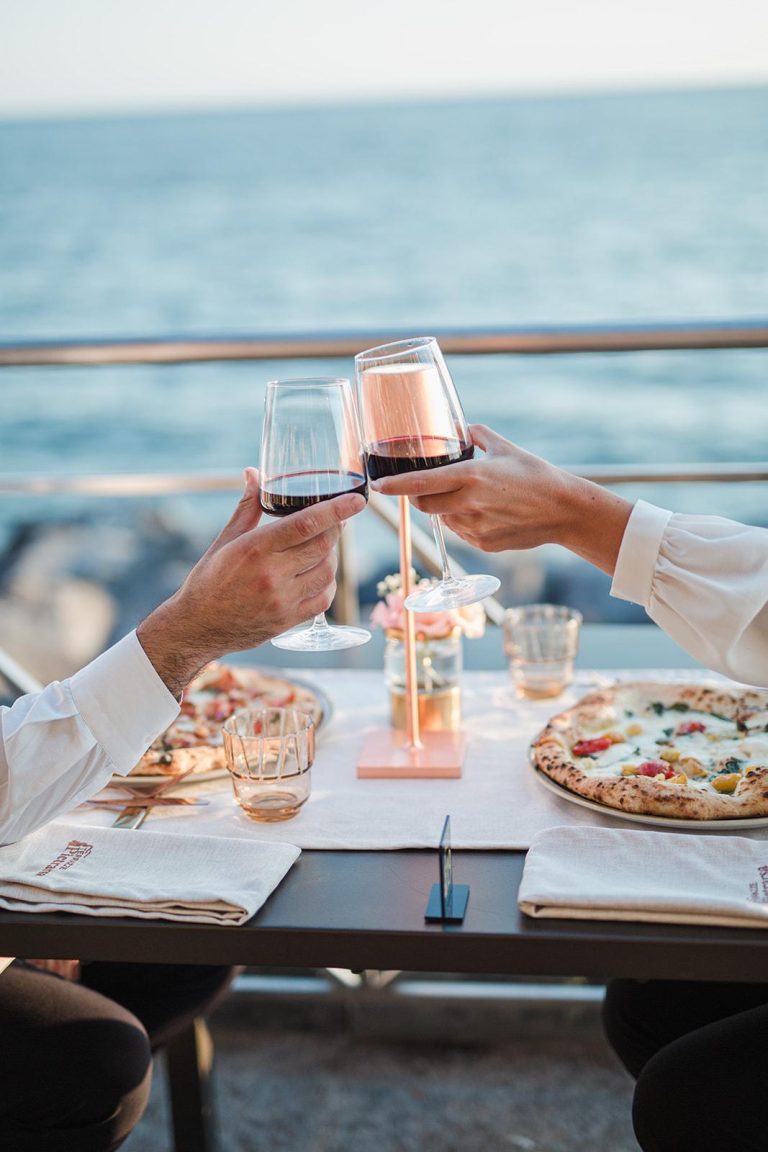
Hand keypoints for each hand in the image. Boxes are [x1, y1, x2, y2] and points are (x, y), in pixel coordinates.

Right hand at [137, 468, 365, 696]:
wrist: (197, 627)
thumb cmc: (209, 580)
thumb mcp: (225, 540)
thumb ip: (247, 507)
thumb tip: (254, 473)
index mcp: (255, 549)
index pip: (306, 523)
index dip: (336, 510)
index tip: (357, 501)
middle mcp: (272, 574)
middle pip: (322, 545)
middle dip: (334, 530)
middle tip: (333, 522)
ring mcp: (282, 600)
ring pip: (327, 571)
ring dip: (331, 556)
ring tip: (321, 548)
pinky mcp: (288, 620)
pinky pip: (323, 598)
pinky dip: (327, 583)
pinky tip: (318, 574)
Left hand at [371, 424, 631, 569]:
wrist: (564, 511)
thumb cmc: (536, 475)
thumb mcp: (506, 448)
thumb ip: (477, 436)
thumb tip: (459, 427)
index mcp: (472, 477)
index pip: (422, 482)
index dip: (396, 486)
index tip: (378, 486)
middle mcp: (470, 504)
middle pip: (425, 505)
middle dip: (421, 496)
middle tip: (428, 486)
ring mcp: (476, 528)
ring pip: (442, 519)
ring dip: (445, 509)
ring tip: (470, 497)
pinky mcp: (483, 544)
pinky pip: (460, 533)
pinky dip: (463, 522)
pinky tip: (486, 513)